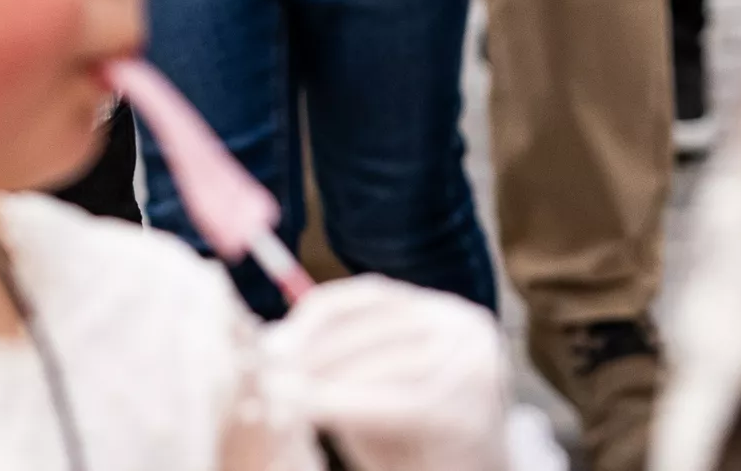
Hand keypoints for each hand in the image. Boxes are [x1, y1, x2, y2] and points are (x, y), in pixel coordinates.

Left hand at [259, 274, 508, 470]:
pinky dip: (342, 405)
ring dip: (322, 380)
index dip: (315, 315)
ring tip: (279, 396)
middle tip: (266, 374)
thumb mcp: (377, 391)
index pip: (371, 295)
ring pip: (381, 362)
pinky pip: (393, 403)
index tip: (272, 342)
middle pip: (374, 325)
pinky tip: (307, 411)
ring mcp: (474, 367)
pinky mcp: (467, 412)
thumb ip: (341, 365)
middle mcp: (467, 329)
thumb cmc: (414, 445)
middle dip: (312, 350)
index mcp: (446, 314)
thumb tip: (272, 342)